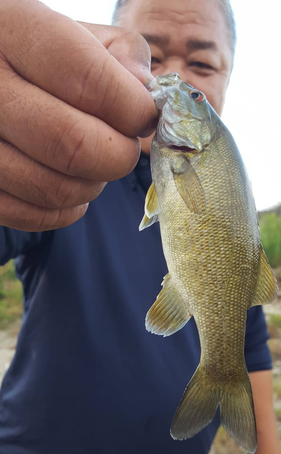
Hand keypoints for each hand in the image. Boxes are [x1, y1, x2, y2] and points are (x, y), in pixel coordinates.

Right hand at [0, 0, 156, 230]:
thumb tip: (145, 95)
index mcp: (13, 31)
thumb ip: (120, 53)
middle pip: (72, 144)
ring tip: (96, 162)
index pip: (86, 79)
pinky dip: (69, 209)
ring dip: (94, 184)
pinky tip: (74, 182)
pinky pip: (35, 216)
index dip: (131, 108)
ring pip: (55, 188)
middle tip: (124, 146)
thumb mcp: (76, 32)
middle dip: (118, 155)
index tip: (144, 116)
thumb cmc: (40, 57)